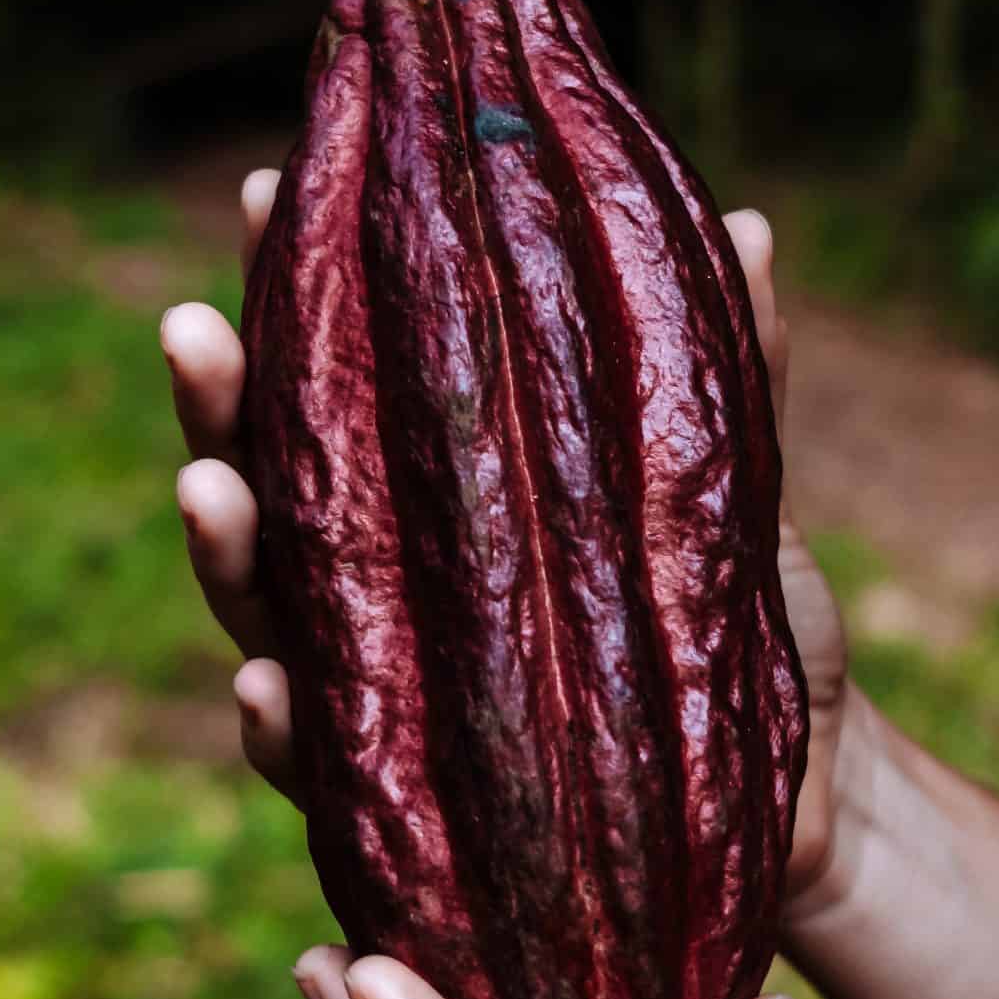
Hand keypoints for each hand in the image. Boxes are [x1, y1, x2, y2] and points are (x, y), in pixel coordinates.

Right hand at [160, 173, 848, 906]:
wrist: (807, 802)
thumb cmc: (740, 629)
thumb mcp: (732, 492)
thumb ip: (727, 369)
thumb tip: (743, 227)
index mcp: (445, 491)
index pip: (349, 378)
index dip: (298, 288)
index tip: (271, 192)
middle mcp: (395, 580)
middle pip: (275, 481)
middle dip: (219, 404)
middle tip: (191, 327)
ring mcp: (393, 689)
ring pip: (269, 612)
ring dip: (224, 550)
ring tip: (209, 488)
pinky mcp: (414, 807)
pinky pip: (319, 769)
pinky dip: (279, 727)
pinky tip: (263, 685)